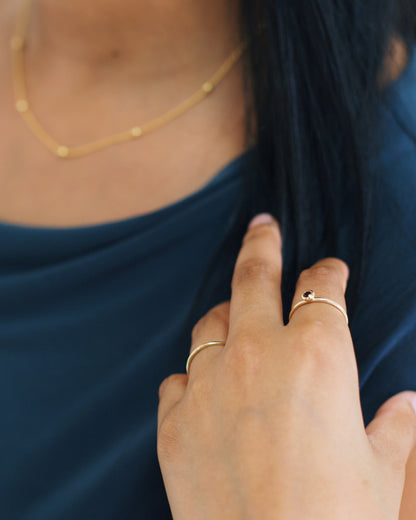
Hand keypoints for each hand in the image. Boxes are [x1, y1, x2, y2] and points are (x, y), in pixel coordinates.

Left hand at [157, 213, 415, 519]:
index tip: (329, 269)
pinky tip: (204, 387)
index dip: (327, 273)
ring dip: (224, 314)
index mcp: (316, 355)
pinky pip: (179, 380)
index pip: (321, 290)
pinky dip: (194, 377)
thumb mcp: (380, 472)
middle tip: (263, 226)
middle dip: (262, 245)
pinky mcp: (174, 421)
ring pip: (210, 324)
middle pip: (255, 278)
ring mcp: (208, 383)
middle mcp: (256, 354)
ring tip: (232, 310)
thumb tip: (408, 406)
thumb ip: (394, 429)